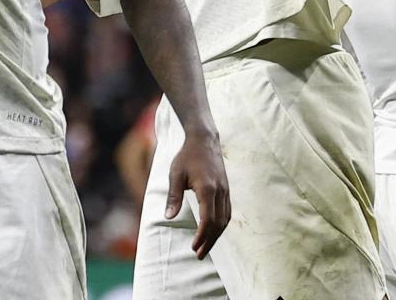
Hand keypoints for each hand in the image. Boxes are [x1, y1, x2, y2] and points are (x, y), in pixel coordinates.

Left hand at [165, 128, 229, 258]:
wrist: (204, 140)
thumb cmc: (187, 156)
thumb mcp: (175, 174)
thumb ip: (173, 197)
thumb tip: (168, 217)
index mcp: (208, 189)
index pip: (208, 219)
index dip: (202, 236)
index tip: (194, 247)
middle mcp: (221, 192)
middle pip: (218, 224)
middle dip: (209, 241)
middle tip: (198, 254)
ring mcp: (226, 191)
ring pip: (225, 220)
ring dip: (216, 235)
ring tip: (205, 247)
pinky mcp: (227, 190)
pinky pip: (227, 212)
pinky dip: (221, 225)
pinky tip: (213, 231)